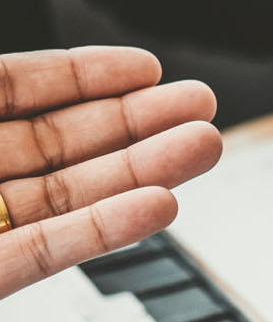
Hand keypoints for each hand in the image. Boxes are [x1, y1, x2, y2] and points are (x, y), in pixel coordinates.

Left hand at [0, 48, 221, 299]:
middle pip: (57, 144)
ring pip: (65, 197)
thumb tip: (9, 69)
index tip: (145, 68)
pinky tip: (158, 206)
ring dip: (141, 172)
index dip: (82, 78)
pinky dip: (104, 232)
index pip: (14, 92)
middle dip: (137, 122)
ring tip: (203, 147)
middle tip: (200, 106)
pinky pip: (44, 253)